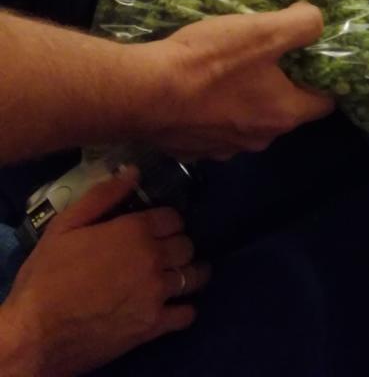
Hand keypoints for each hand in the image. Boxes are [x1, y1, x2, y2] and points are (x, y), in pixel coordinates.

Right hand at [0, 172, 207, 376]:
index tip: (157, 227)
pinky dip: (184, 308)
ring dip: (190, 272)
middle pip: (186, 245)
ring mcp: (156, 294)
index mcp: (135, 231)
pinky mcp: (153, 326)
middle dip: (178, 245)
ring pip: (194, 276)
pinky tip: (173, 306)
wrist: (35, 334)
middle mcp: (153, 259)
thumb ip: (103, 196)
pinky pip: (186, 314)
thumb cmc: (46, 276)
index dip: (166, 221)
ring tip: (178, 274)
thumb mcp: (65, 226)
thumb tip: (133, 172)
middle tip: (164, 251)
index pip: (174, 217)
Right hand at [141, 2, 334, 158]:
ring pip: (248, 120)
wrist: (143, 92)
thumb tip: (315, 21)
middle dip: (282, 85)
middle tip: (270, 54)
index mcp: (284, 115)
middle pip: (285, 110)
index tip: (314, 57)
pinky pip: (214, 126)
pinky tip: (199, 87)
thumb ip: (303, 23)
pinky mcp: (191, 148)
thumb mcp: (264, 30)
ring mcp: (223, 148)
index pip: (324, 103)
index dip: (325, 79)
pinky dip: (213, 109)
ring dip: (245, 98)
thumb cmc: (210, 62)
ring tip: (231, 68)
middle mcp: (259, 139)